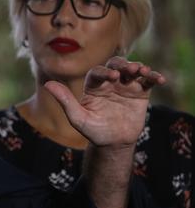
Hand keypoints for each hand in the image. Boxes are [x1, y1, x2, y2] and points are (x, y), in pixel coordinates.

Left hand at [45, 56, 165, 146]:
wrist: (114, 143)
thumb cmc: (93, 130)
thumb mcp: (78, 118)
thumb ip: (65, 101)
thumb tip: (47, 85)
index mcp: (93, 86)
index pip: (97, 73)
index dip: (103, 72)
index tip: (112, 77)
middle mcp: (109, 82)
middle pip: (115, 65)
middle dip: (122, 64)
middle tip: (130, 69)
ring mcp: (125, 85)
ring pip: (132, 70)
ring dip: (138, 67)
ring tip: (144, 71)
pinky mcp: (140, 92)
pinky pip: (147, 80)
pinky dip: (153, 77)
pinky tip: (159, 79)